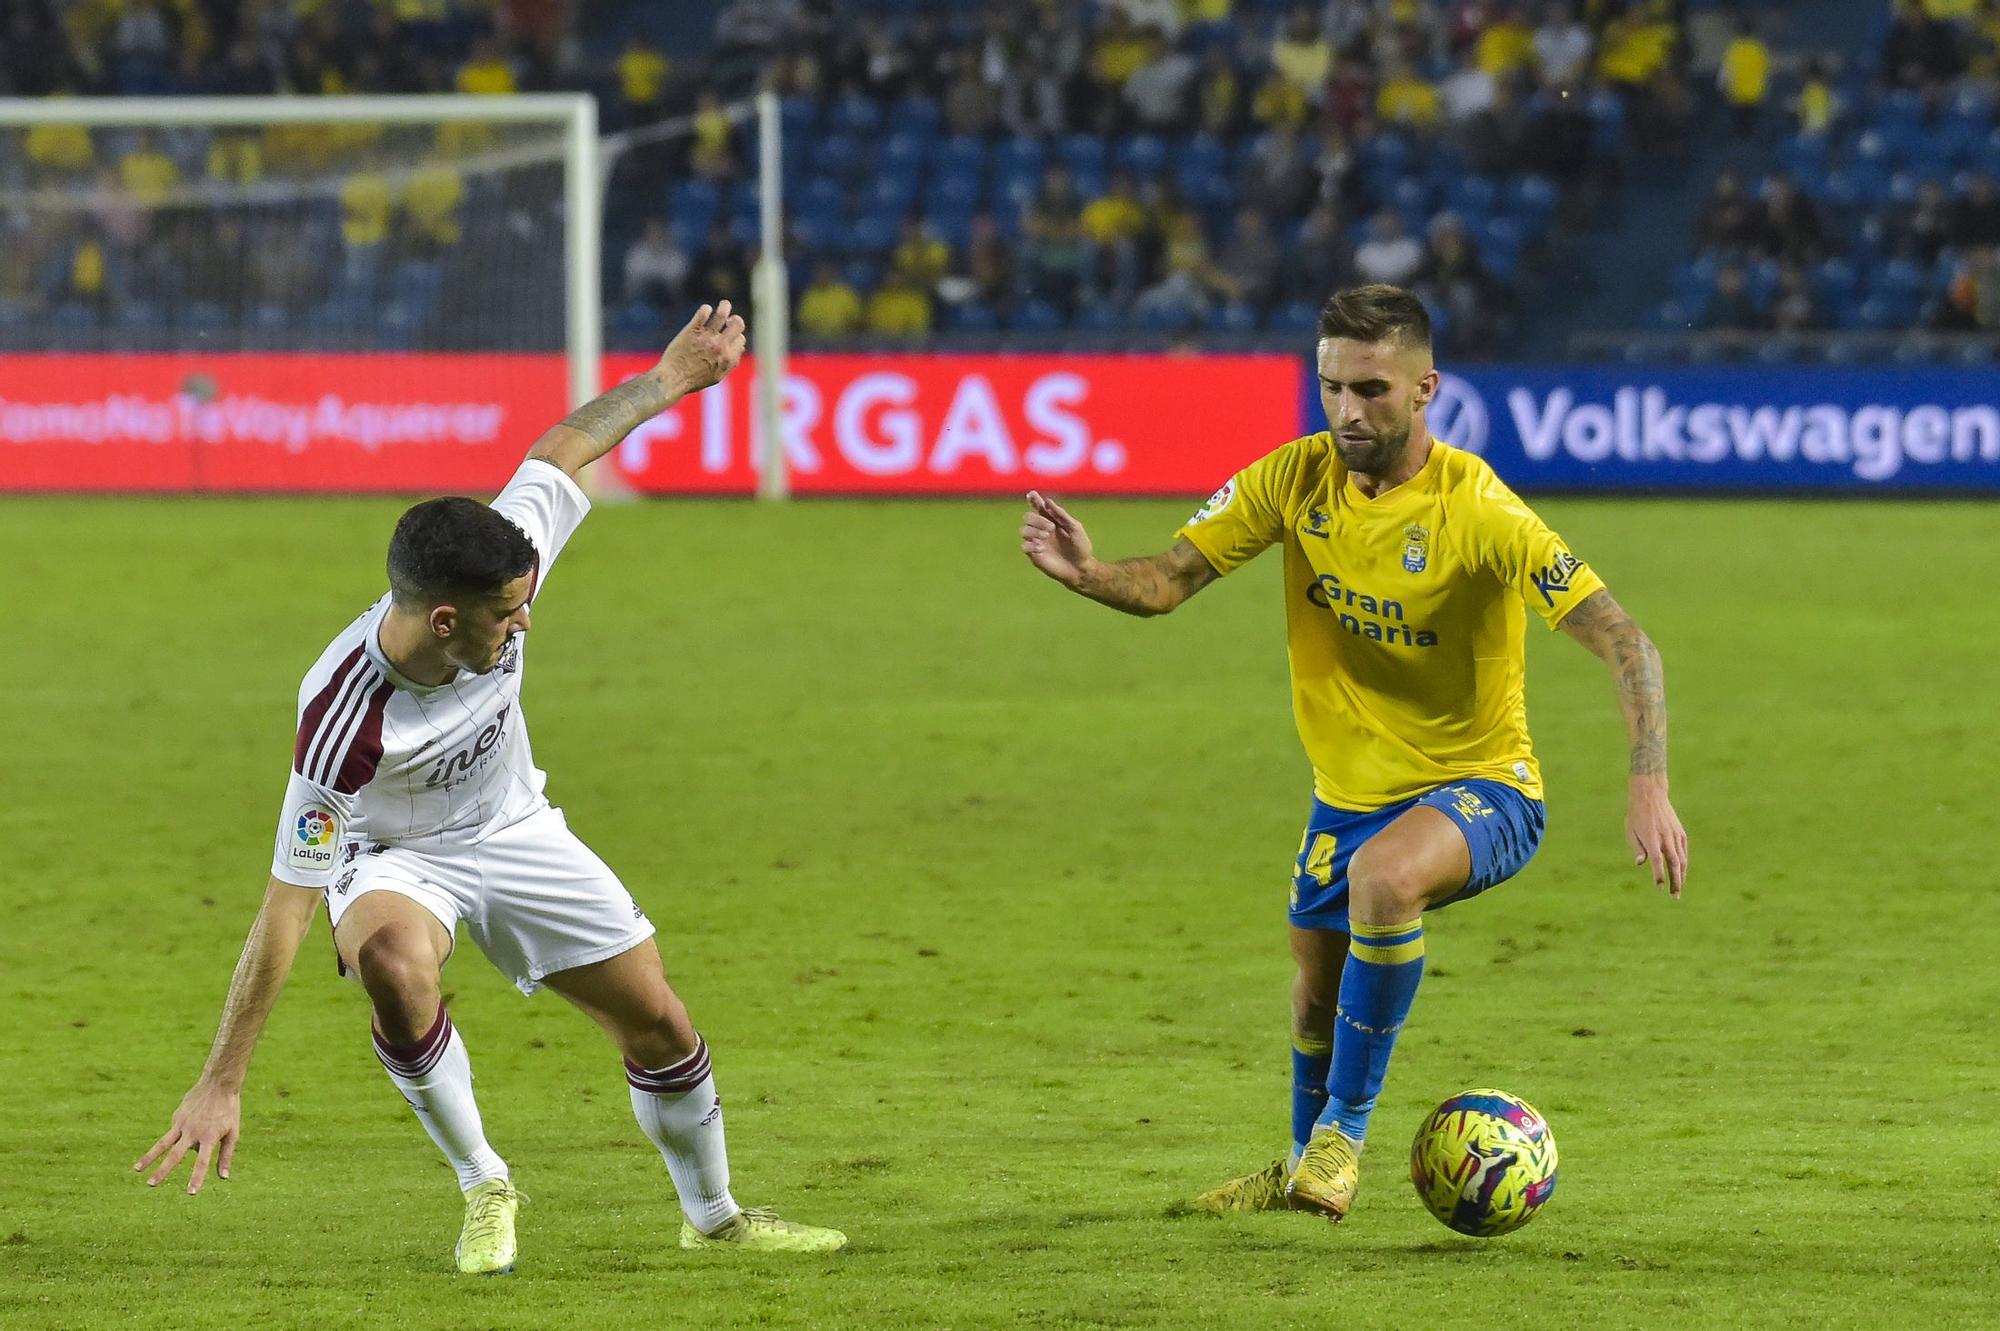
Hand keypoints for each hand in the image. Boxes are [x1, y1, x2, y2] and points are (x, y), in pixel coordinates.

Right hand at [134, 1080, 240, 1193]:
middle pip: (175, 1155)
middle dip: (162, 1171)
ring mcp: (182, 1124)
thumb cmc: (229, 1111)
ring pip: (162, 1144)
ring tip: (136, 1170)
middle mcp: (193, 1132)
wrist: (218, 1084)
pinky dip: (180, 1136)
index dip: (197, 1178)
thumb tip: (223, 1177)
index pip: (202, 1162)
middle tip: (151, 1185)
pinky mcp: (176, 1118)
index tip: (191, 1193)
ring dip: (149, 1157)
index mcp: (209, 1137)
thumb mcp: (232, 1132)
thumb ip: (226, 1155)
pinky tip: (192, 1126)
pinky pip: (175, 1132)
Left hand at [656, 300, 746, 397]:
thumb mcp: (718, 376)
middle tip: (729, 320)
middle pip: (738, 324)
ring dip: (725, 306)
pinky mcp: (692, 330)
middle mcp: (720, 345)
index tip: (729, 336)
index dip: (736, 336)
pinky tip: (706, 310)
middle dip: (736, 320)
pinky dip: (706, 309)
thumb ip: (730, 363)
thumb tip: (739, 348)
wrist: (673, 378)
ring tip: (725, 304)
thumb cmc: (694, 380)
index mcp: (728, 357)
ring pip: (722, 313)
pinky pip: (703, 313)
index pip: (741, 338)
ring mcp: (706, 336)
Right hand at [1020, 490, 1095, 587]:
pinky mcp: (1034, 555)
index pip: (1038, 507)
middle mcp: (1042, 530)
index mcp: (1052, 520)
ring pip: (1023, 530)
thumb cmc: (1081, 548)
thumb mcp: (1075, 528)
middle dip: (1037, 519)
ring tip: (1046, 537)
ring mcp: (1037, 542)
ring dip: (1034, 531)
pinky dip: (1031, 544)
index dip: (1033, 500)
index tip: (1032, 494)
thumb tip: (1048, 501)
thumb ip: (1061, 515)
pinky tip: (1042, 548)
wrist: (1080, 569)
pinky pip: (1024, 546)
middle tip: (1051, 528)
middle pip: (1027, 517)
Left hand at [1625, 775, 1686, 898]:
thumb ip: (1637, 848)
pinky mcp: (1680, 833)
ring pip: (1681, 859)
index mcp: (1651, 838)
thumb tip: (1640, 863)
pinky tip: (1681, 873)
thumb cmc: (1636, 815)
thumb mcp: (1630, 831)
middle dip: (1675, 881)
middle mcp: (1665, 838)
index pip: (1656, 861)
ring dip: (1681, 876)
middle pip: (1673, 864)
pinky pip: (1683, 852)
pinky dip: (1683, 864)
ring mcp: (1675, 835)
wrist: (1650, 795)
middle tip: (1674, 896)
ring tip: (1678, 889)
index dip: (1659, 875)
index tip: (1659, 887)